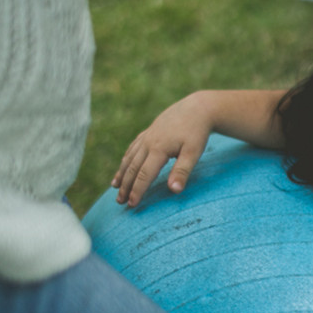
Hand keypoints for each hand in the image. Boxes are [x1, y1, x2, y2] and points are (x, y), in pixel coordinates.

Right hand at [112, 92, 213, 206]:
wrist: (197, 108)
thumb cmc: (197, 132)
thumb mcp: (194, 152)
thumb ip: (182, 171)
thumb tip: (174, 190)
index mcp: (158, 149)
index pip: (144, 175)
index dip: (137, 191)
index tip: (132, 205)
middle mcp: (148, 142)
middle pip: (133, 168)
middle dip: (125, 186)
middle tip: (119, 202)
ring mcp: (147, 136)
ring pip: (130, 157)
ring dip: (122, 173)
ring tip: (115, 187)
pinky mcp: (149, 132)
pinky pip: (133, 147)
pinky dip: (127, 158)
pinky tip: (124, 166)